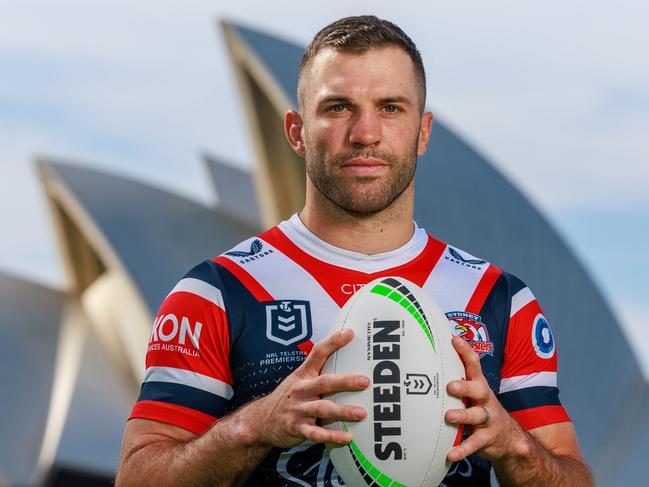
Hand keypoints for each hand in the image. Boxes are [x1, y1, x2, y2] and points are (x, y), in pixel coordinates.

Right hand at [250, 329, 368, 447]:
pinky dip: (331, 436)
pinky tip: (347, 437)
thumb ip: (319, 369)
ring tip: (361, 413)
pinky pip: (316, 433)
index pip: (318, 353)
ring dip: (343, 411)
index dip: (333, 342)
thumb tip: (347, 355)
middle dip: (345, 381)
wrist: (260, 420)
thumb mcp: (299, 378)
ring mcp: (298, 409)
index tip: (349, 333)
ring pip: (322, 409)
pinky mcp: (297, 428)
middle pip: (324, 383)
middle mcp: (301, 389)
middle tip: (365, 381)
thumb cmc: (289, 397)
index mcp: (303, 374)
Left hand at [445, 335, 523, 461]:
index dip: (465, 351)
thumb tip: (427, 360)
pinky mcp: (487, 439)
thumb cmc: (480, 407)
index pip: (474, 364)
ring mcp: (488, 419)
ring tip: (448, 416)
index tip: (454, 339)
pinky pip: (474, 444)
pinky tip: (450, 453)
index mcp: (479, 385)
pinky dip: (462, 449)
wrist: (508, 437)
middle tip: (450, 386)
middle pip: (478, 389)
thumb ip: (456, 378)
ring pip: (477, 415)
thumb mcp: (472, 391)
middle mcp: (485, 400)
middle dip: (465, 386)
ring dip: (463, 415)